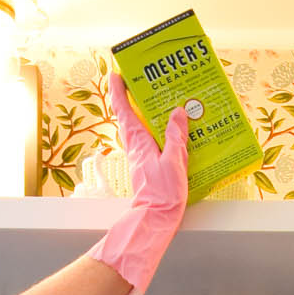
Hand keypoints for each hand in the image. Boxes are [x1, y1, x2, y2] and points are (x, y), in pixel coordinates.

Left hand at [86, 75, 189, 294]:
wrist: (155, 221)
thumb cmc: (162, 194)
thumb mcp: (174, 161)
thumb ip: (176, 136)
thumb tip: (177, 112)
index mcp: (139, 141)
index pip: (124, 110)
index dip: (119, 90)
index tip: (116, 72)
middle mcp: (137, 147)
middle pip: (131, 116)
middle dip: (135, 97)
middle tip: (145, 80)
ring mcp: (142, 157)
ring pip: (142, 129)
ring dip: (148, 114)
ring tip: (165, 101)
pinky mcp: (149, 167)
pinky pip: (153, 142)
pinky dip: (159, 131)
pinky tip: (174, 131)